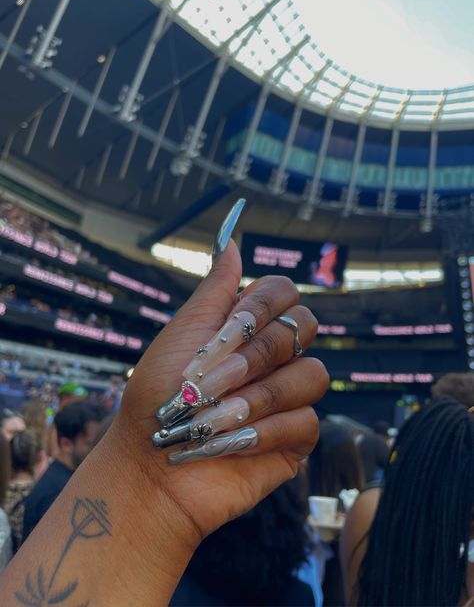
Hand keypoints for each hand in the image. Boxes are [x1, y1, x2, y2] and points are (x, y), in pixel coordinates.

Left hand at [111, 238, 328, 543]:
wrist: (150, 466)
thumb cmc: (156, 399)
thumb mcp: (181, 336)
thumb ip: (213, 291)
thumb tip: (230, 242)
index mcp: (247, 329)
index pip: (283, 292)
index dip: (263, 305)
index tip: (229, 329)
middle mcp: (273, 358)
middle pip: (305, 327)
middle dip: (257, 355)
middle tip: (212, 380)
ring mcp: (287, 396)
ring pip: (312, 376)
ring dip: (258, 398)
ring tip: (214, 418)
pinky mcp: (295, 437)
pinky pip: (306, 421)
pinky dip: (263, 433)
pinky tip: (230, 443)